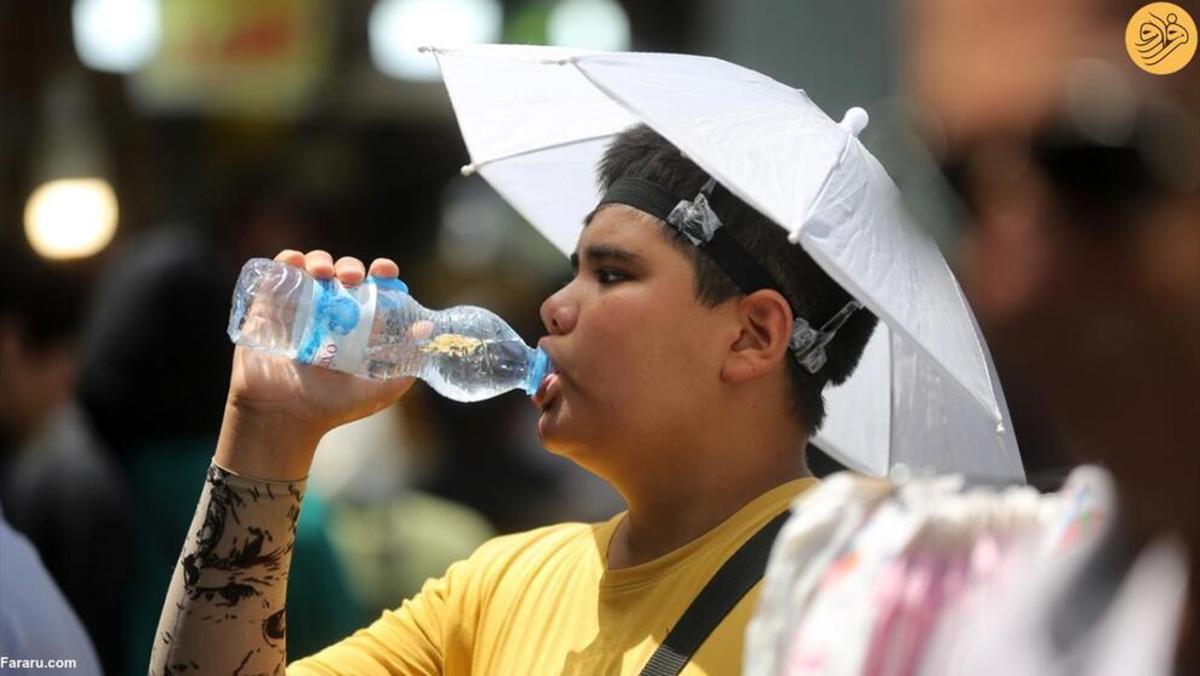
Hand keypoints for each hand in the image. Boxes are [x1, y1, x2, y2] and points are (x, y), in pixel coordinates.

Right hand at [216, 249, 415, 480]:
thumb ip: (407, 363)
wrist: (284, 418)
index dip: (382, 274)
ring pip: (312, 268)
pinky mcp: (268, 308)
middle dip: (351, 266)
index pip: (373, 288)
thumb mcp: (381, 390)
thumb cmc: (332, 409)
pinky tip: (296, 263)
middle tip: (353, 277)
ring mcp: (298, 309)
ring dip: (321, 260)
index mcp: (356, 326)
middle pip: (343, 274)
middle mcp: (328, 313)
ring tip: (324, 273)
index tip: (385, 271)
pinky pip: (277, 275)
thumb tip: (428, 331)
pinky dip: (287, 261)